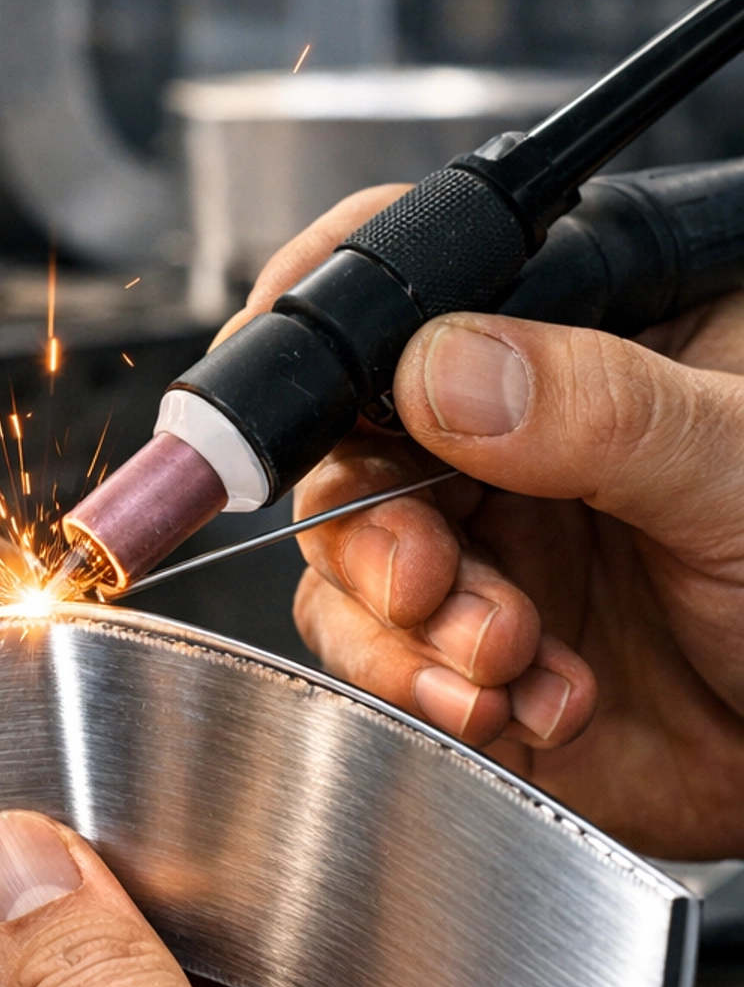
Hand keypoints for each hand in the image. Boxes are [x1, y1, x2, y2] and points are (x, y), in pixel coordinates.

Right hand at [226, 190, 743, 860]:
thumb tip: (440, 365)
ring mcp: (486, 542)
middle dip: (372, 529)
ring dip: (406, 630)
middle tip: (431, 582)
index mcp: (580, 335)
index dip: (328, 323)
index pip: (425, 277)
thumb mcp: (735, 469)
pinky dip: (435, 696)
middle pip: (346, 443)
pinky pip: (384, 662)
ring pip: (346, 564)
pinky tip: (531, 709)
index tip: (287, 400)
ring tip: (506, 664)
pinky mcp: (466, 654)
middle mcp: (510, 433)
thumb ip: (600, 410)